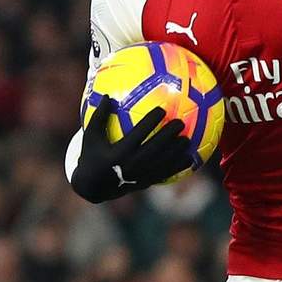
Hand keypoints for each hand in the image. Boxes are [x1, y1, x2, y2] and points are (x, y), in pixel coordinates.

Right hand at [70, 97, 189, 203]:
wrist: (94, 186)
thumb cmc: (92, 155)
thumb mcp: (90, 136)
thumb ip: (99, 117)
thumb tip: (108, 95)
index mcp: (118, 153)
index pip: (138, 135)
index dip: (150, 122)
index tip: (161, 110)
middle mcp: (131, 165)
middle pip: (154, 149)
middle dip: (168, 136)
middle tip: (180, 123)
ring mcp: (140, 176)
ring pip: (162, 163)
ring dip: (177, 152)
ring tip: (188, 139)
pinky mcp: (146, 183)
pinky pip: (165, 175)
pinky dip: (178, 167)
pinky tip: (190, 158)